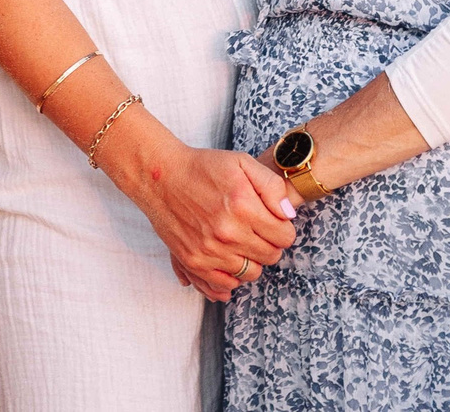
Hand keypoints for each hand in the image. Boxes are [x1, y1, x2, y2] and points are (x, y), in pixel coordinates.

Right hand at [115, 146, 294, 301]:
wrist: (161, 177)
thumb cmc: (203, 167)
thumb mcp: (242, 163)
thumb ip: (272, 186)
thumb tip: (288, 215)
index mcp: (243, 206)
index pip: (285, 237)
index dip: (283, 228)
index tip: (273, 221)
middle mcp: (228, 233)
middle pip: (271, 257)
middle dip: (270, 244)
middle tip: (257, 230)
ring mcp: (210, 251)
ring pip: (251, 274)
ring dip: (252, 260)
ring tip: (241, 242)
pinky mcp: (194, 262)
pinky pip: (225, 285)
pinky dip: (231, 277)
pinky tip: (228, 259)